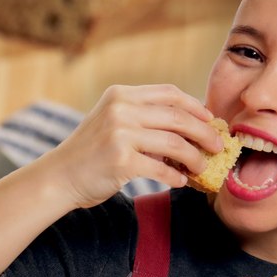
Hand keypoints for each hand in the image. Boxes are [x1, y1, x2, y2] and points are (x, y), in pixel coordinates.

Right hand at [38, 84, 222, 210]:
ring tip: (202, 169)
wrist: (59, 177)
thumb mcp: (113, 122)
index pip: (170, 93)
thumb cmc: (90, 153)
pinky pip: (162, 169)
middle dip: (204, 133)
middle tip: (218, 147)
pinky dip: (176, 177)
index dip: (196, 107)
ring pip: (175, 144)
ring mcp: (119, 135)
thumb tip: (192, 126)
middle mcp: (120, 110)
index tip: (211, 121)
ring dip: (195, 158)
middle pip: (178, 117)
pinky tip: (180, 182)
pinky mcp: (120, 161)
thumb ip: (144, 118)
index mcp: (120, 95)